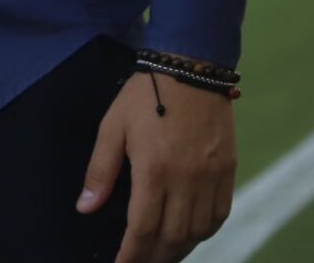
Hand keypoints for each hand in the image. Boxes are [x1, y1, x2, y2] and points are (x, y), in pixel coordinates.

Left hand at [78, 72, 235, 262]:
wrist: (190, 70)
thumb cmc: (144, 96)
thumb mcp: (112, 127)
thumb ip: (100, 170)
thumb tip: (86, 207)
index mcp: (154, 171)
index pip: (143, 228)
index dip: (132, 254)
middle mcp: (186, 181)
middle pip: (173, 236)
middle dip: (154, 257)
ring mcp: (211, 177)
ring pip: (199, 230)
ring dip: (180, 248)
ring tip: (162, 255)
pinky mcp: (227, 171)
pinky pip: (221, 214)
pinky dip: (206, 231)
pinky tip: (191, 234)